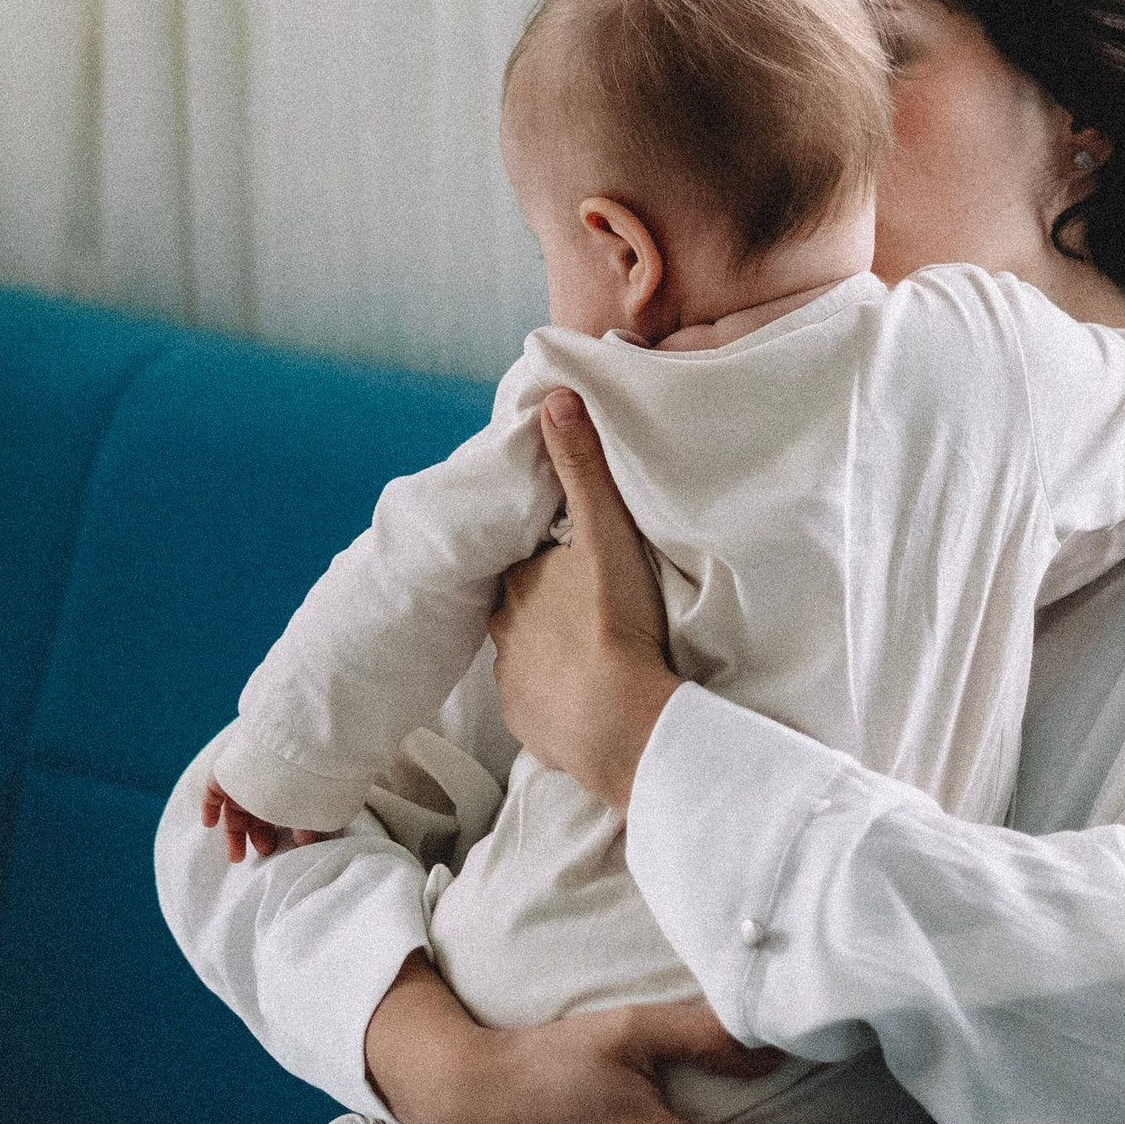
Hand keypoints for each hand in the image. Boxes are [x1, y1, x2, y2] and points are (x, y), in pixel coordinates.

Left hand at [200, 783, 329, 862]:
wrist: (287, 744)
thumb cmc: (303, 774)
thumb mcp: (307, 805)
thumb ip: (305, 825)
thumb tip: (308, 844)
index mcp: (285, 783)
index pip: (281, 809)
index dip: (284, 830)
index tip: (286, 847)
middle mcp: (264, 779)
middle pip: (257, 812)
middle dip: (261, 835)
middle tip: (266, 851)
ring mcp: (243, 776)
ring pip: (234, 809)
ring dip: (235, 833)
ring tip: (237, 857)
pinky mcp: (223, 774)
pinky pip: (212, 793)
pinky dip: (210, 809)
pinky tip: (209, 825)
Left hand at [488, 392, 679, 813]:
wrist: (621, 724)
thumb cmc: (615, 624)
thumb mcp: (606, 535)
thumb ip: (583, 470)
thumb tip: (556, 399)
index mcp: (518, 584)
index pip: (527, 559)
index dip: (549, 554)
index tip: (576, 556)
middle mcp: (503, 631)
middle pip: (524, 607)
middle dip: (548, 602)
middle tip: (591, 602)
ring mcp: (514, 682)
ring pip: (529, 655)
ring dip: (554, 651)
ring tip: (595, 650)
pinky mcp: (530, 724)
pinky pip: (541, 704)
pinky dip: (561, 697)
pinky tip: (590, 693)